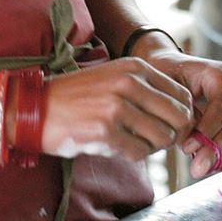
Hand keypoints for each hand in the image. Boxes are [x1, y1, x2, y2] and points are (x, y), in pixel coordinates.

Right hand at [40, 57, 193, 160]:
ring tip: (135, 141)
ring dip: (153, 146)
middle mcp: (129, 83)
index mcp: (134, 67)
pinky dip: (134, 154)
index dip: (184, 115)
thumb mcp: (114, 76)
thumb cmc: (79, 95)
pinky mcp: (106, 131)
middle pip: (178, 117)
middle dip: (174, 133)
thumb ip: (146, 87)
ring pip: (162, 137)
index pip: (181, 94)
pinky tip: (118, 145)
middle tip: (159, 139)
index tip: (174, 125)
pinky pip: (139, 152)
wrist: (37, 107)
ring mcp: (117, 107)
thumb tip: (181, 112)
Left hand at [138, 45, 221, 178]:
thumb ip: (178, 108)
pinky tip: (210, 166)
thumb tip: (190, 142)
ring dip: (218, 158)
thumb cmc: (166, 72)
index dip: (206, 133)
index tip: (186, 148)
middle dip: (212, 151)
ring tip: (197, 169)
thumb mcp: (167, 81)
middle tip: (194, 169)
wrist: (172, 69)